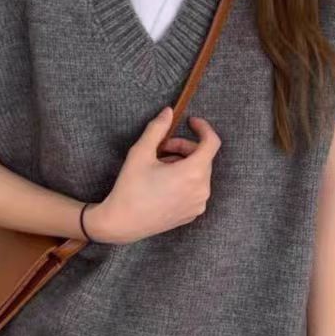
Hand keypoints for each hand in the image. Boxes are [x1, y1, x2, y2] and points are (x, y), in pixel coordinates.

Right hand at [84, 106, 221, 243]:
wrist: (122, 223)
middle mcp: (201, 190)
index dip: (203, 128)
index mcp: (192, 173)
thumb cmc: (130, 188)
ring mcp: (198, 204)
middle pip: (202, 157)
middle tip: (161, 148)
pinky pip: (195, 189)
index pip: (212, 142)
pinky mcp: (192, 213)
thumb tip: (169, 112)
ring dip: (183, 164)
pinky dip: (185, 180)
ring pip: (199, 173)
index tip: (190, 122)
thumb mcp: (141, 152)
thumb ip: (157, 128)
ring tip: (159, 168)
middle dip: (184, 147)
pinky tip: (163, 184)